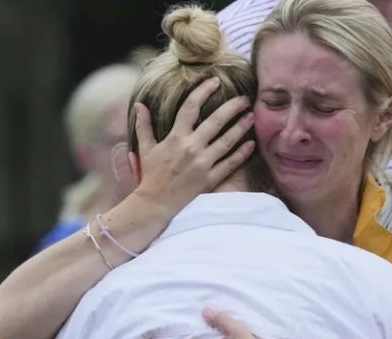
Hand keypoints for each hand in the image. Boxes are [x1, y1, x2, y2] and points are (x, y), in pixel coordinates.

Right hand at [119, 78, 254, 220]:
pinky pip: (230, 163)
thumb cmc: (150, 175)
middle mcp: (191, 147)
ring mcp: (203, 163)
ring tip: (251, 116)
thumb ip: (144, 125)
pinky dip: (242, 153)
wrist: (155, 204)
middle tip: (245, 99)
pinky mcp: (210, 178)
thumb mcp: (145, 148)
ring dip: (241, 126)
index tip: (214, 81)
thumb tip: (139, 105)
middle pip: (216, 120)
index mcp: (175, 137)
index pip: (191, 107)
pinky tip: (251, 143)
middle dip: (233, 107)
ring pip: (227, 140)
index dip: (203, 91)